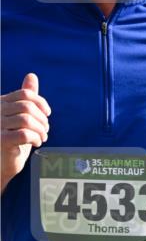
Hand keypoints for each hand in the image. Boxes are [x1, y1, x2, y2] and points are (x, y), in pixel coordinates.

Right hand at [1, 73, 50, 188]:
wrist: (1, 164)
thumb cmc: (12, 140)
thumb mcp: (20, 117)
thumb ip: (26, 98)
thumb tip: (32, 76)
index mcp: (1, 102)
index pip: (25, 94)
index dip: (41, 103)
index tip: (47, 114)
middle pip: (27, 106)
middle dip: (42, 119)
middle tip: (45, 131)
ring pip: (27, 120)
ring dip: (40, 130)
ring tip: (42, 138)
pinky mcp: (1, 140)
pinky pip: (24, 134)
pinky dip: (35, 138)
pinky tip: (36, 143)